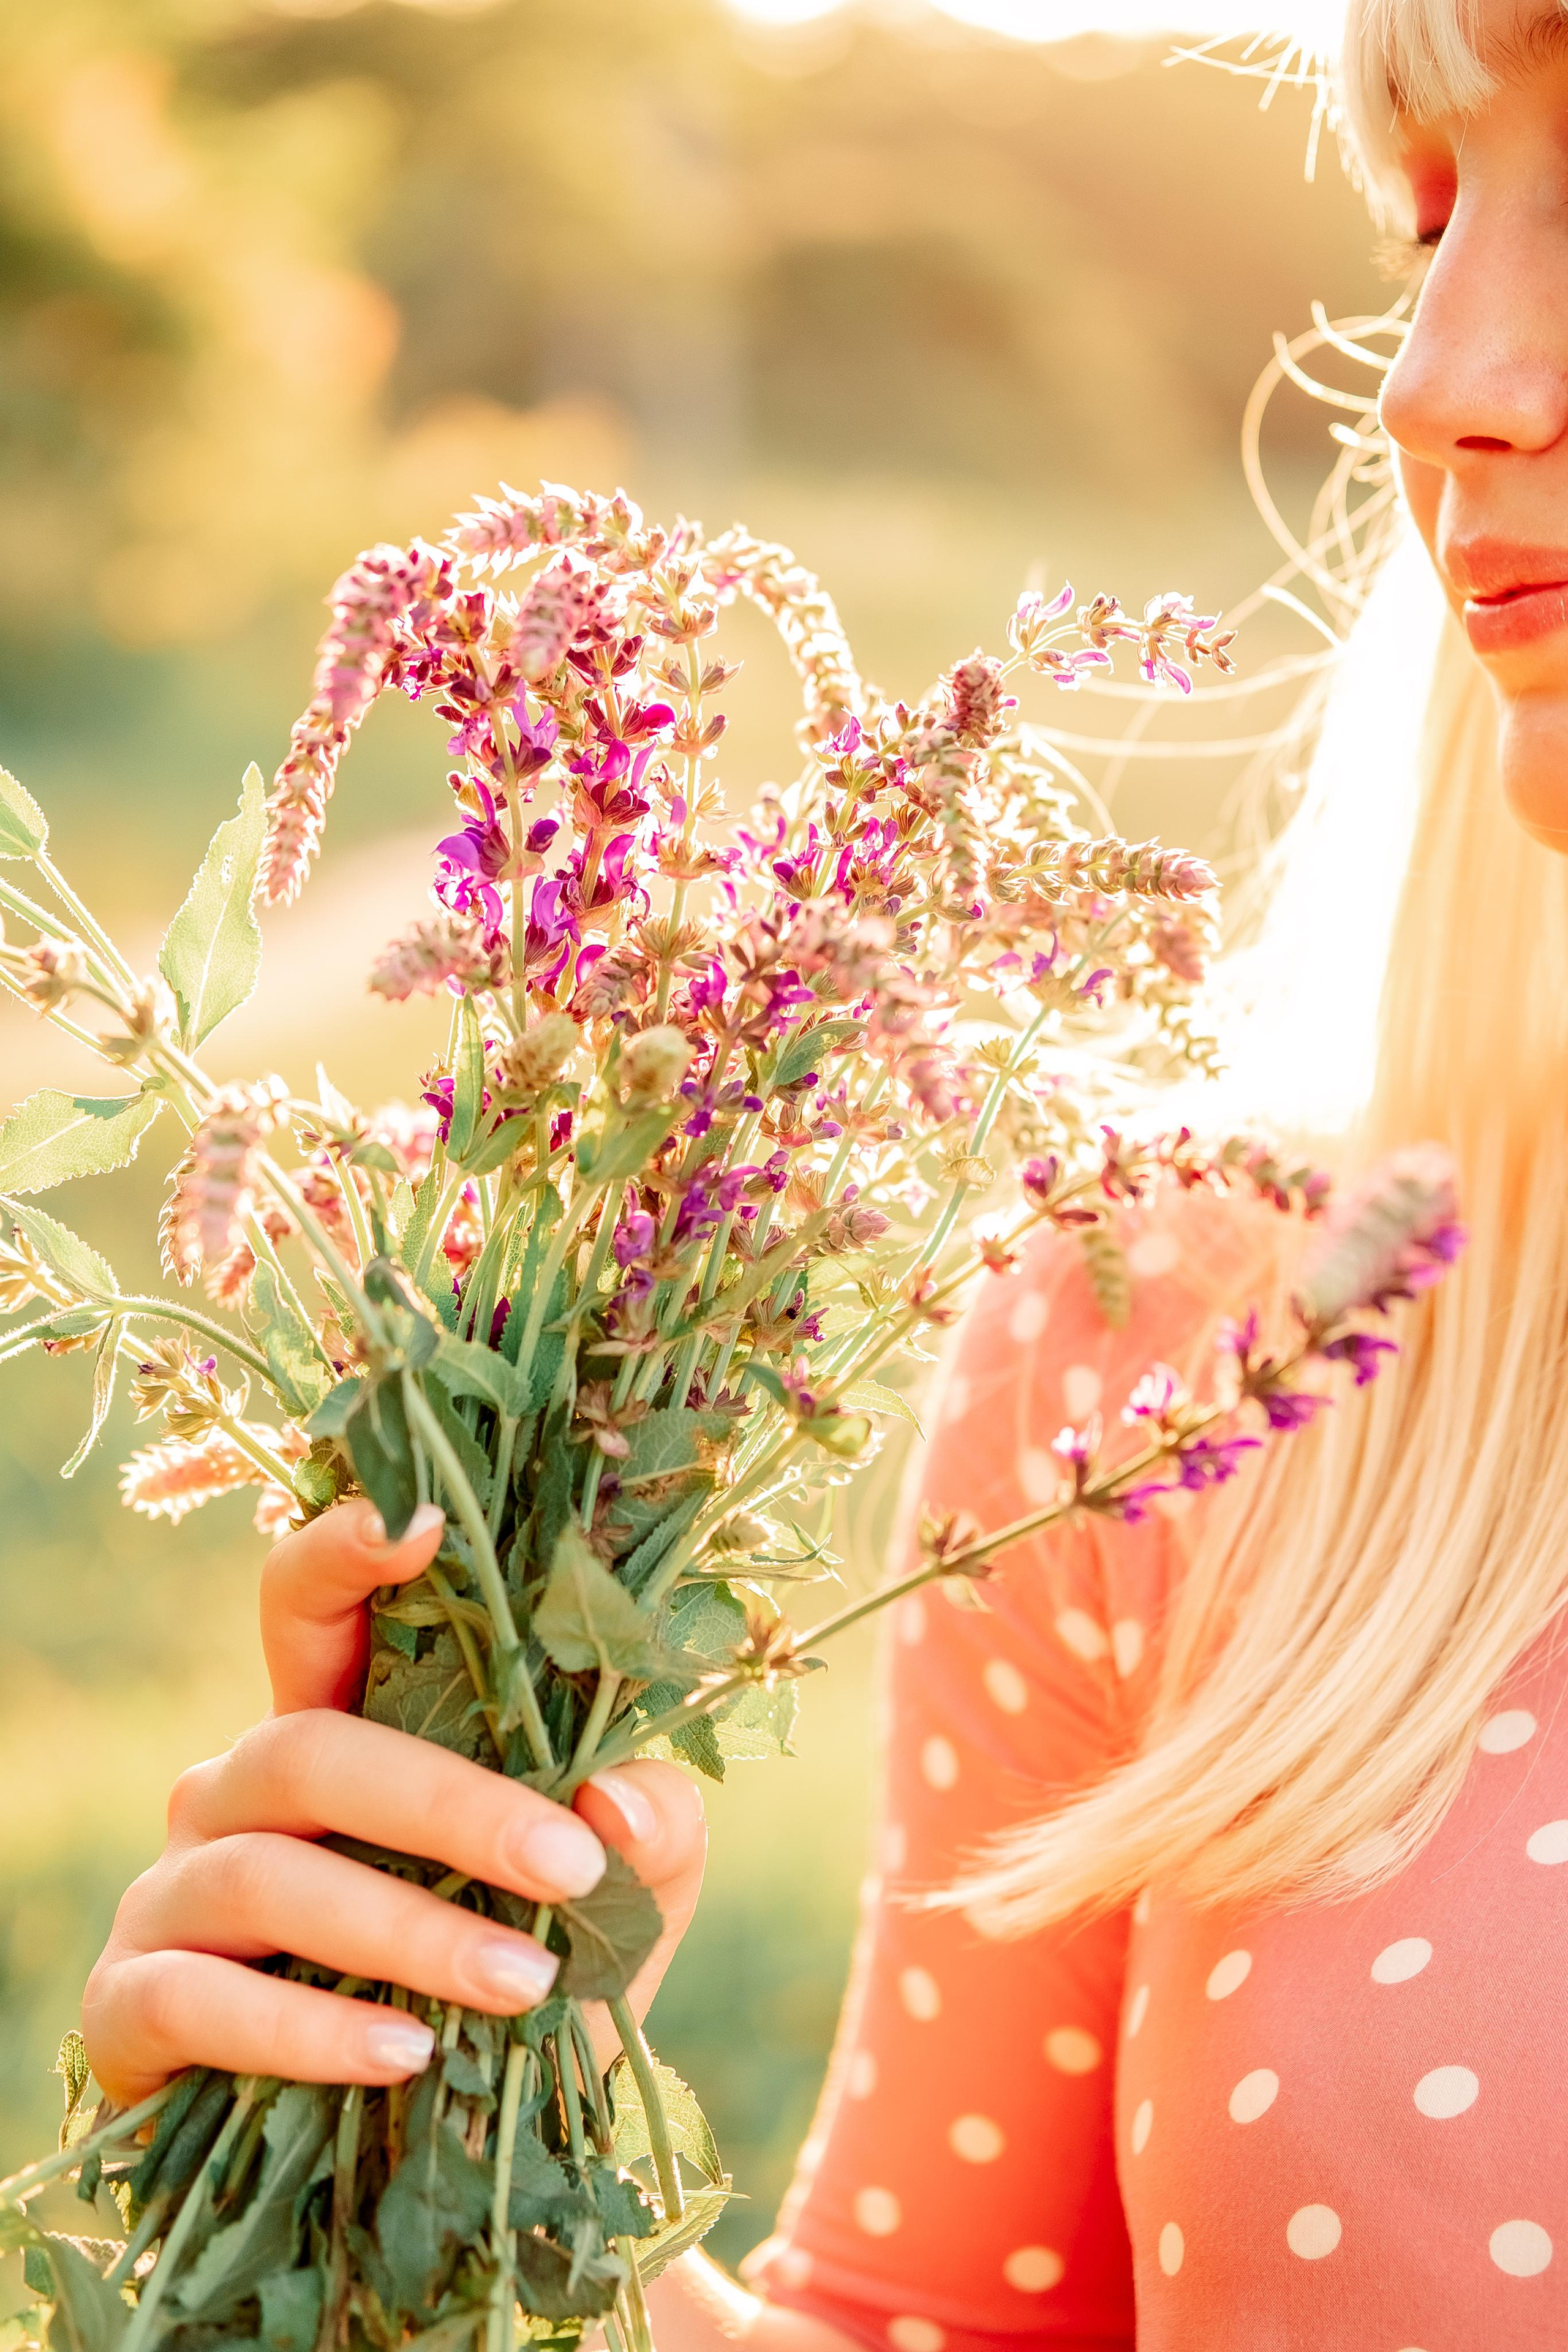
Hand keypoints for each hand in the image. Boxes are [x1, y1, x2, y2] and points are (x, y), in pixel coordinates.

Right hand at [83, 1500, 705, 2104]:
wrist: (446, 2160)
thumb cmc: (524, 1981)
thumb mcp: (624, 1903)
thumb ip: (649, 1829)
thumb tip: (619, 1797)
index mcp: (341, 1728)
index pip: (309, 1606)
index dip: (344, 1550)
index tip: (415, 1517)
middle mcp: (237, 1789)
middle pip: (311, 1747)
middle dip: (448, 1804)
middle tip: (567, 1865)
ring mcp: (173, 1892)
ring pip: (269, 1874)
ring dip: (405, 1931)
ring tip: (521, 1983)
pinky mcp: (131, 2005)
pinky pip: (201, 1999)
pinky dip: (307, 2029)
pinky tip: (404, 2055)